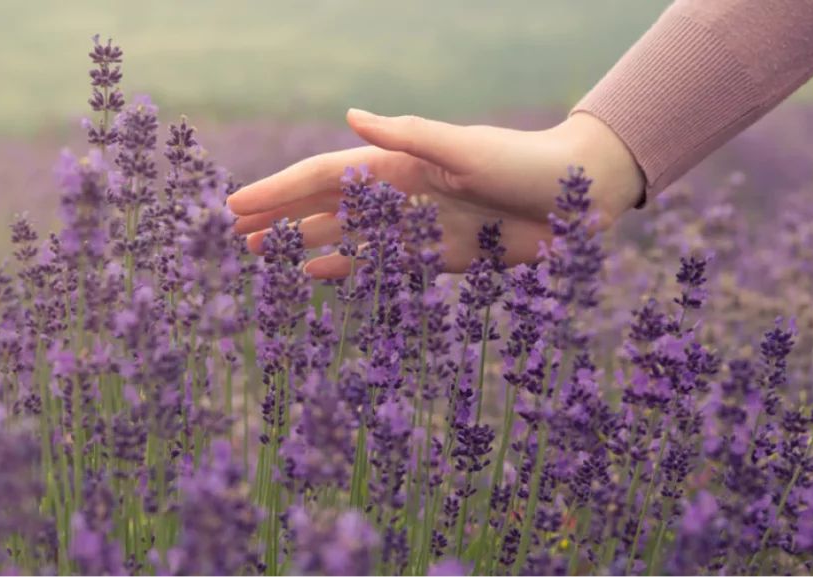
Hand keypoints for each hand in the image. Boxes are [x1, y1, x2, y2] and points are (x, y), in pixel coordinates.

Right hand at [227, 109, 644, 278]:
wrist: (576, 198)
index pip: (323, 177)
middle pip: (324, 206)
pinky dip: (345, 267)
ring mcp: (412, 226)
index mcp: (397, 163)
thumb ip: (409, 136)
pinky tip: (316, 275)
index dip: (278, 192)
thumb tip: (351, 114)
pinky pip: (379, 264)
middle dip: (280, 217)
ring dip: (303, 243)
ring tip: (263, 254)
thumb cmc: (524, 163)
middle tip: (236, 234)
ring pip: (344, 235)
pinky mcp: (434, 255)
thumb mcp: (467, 148)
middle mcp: (397, 194)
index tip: (236, 207)